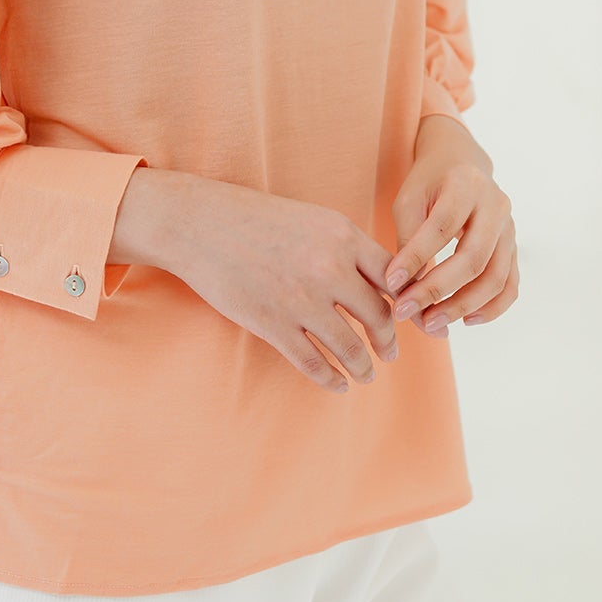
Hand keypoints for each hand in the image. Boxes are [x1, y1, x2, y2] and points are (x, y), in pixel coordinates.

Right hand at [149, 172, 400, 394]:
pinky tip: (337, 383)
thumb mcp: (311, 219)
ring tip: (365, 374)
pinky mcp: (273, 324)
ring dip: (363, 367)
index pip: (393, 278)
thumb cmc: (256, 219)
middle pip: (378, 316)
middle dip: (387, 341)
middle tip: (389, 353)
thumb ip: (345, 248)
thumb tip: (380, 282)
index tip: (403, 318)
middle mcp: (329, 267)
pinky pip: (314, 363)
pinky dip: (331, 378)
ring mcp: (301, 299)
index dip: (403, 303)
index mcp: (342, 236)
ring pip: (350, 347)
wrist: (199, 224)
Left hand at [383, 114, 518, 336]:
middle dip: (438, 291)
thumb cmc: (429, 183)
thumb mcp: (409, 199)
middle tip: (409, 313)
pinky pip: (510, 285)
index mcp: (465, 185)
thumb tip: (403, 289)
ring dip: (463, 306)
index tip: (392, 285)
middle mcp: (495, 206)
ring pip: (496, 277)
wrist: (462, 162)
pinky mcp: (514, 247)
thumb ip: (408, 239)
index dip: (416, 259)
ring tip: (431, 323)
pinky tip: (466, 320)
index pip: (442, 228)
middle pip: (473, 258)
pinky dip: (492, 308)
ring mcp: (510, 228)